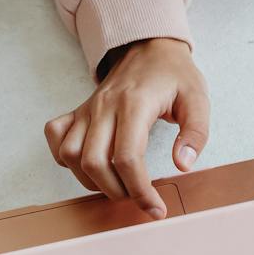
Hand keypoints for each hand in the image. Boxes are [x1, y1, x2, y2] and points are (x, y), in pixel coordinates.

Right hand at [44, 37, 209, 218]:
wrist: (149, 46)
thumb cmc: (174, 75)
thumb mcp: (198, 98)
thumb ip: (195, 133)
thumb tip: (183, 165)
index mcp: (135, 103)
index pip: (127, 158)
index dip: (140, 191)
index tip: (155, 208)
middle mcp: (105, 106)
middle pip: (94, 162)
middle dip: (116, 191)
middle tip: (138, 197)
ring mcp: (87, 108)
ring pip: (70, 154)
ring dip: (90, 180)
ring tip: (117, 185)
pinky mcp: (78, 110)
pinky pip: (56, 137)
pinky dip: (65, 158)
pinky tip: (87, 165)